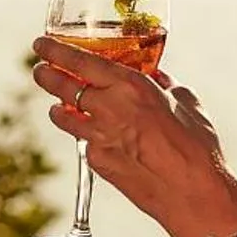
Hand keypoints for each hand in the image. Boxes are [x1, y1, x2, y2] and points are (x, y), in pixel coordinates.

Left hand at [31, 35, 236, 236]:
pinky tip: (93, 137)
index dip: (55, 51)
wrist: (192, 192)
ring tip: (57, 106)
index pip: (80, 61)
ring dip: (57, 109)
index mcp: (131, 86)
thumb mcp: (185, 101)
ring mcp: (99, 137)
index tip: (42, 44)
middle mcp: (109, 108)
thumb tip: (158, 78)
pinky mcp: (97, 162)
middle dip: (45, 76)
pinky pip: (84, 142)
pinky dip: (85, 136)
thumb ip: (166, 85)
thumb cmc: (196, 145)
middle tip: (40, 70)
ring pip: (62, 117)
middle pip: (61, 86)